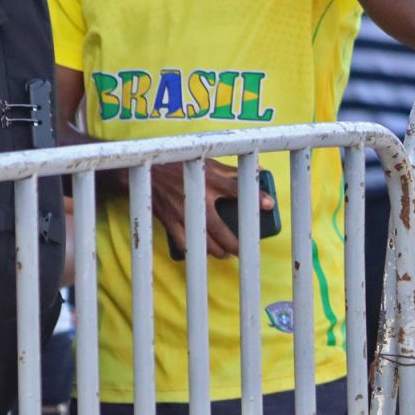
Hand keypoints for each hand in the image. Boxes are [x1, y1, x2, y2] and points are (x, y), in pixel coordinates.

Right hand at [149, 159, 273, 259]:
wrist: (145, 172)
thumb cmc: (177, 164)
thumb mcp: (204, 161)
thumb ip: (229, 169)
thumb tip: (256, 170)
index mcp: (207, 179)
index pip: (236, 189)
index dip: (255, 196)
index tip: (269, 204)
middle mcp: (196, 197)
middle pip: (221, 228)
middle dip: (235, 243)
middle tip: (244, 249)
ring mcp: (182, 212)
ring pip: (204, 241)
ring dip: (218, 250)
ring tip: (226, 253)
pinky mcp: (170, 221)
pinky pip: (184, 243)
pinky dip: (195, 251)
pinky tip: (202, 253)